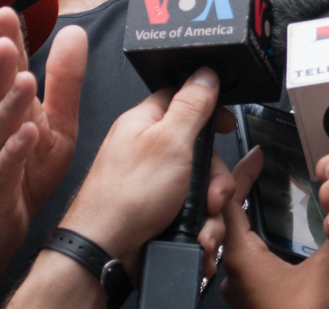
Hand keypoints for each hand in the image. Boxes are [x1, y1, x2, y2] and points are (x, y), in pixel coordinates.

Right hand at [0, 7, 87, 264]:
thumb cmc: (22, 175)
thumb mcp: (54, 124)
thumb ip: (65, 81)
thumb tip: (75, 33)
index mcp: (9, 111)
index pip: (7, 69)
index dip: (8, 40)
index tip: (7, 12)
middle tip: (4, 39)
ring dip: (10, 103)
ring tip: (24, 80)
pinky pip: (3, 169)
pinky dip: (14, 152)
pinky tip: (27, 135)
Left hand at [56, 67, 235, 280]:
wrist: (104, 253)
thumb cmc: (124, 197)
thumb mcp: (169, 141)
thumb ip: (191, 106)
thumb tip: (205, 73)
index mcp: (144, 123)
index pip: (183, 99)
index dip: (209, 110)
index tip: (224, 126)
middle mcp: (146, 150)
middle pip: (199, 149)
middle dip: (214, 177)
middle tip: (212, 193)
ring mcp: (152, 183)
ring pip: (198, 185)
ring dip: (210, 208)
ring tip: (203, 222)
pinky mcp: (156, 210)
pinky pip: (189, 211)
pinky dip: (198, 226)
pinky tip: (196, 236)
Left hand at [219, 147, 328, 308]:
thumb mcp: (326, 270)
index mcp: (241, 258)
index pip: (229, 200)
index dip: (242, 173)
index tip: (255, 157)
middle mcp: (233, 274)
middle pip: (230, 220)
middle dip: (244, 194)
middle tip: (257, 175)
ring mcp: (241, 292)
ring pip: (237, 246)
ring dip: (251, 222)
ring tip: (261, 203)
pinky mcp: (253, 304)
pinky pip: (248, 266)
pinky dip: (258, 246)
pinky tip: (271, 245)